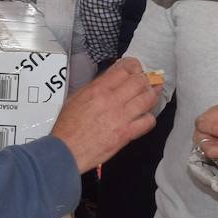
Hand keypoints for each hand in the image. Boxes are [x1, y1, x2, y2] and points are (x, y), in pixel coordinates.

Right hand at [50, 57, 157, 172]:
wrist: (66, 151)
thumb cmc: (67, 127)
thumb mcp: (76, 98)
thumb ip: (95, 87)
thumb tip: (111, 79)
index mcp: (97, 89)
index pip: (124, 69)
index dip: (134, 66)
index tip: (136, 69)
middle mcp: (111, 100)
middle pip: (139, 81)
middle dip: (145, 80)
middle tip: (145, 82)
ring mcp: (120, 117)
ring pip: (147, 98)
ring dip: (152, 95)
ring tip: (151, 95)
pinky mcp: (126, 134)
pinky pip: (147, 121)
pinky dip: (149, 118)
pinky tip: (144, 117)